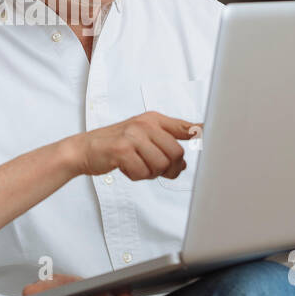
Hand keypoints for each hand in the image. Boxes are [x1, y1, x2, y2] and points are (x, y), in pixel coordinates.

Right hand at [71, 111, 196, 181]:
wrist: (84, 149)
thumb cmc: (115, 145)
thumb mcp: (141, 137)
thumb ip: (163, 146)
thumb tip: (183, 164)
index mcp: (152, 119)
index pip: (183, 126)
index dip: (200, 132)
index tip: (211, 135)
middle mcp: (145, 124)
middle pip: (176, 153)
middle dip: (170, 169)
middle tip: (158, 171)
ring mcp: (133, 135)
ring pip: (161, 165)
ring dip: (151, 173)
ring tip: (138, 167)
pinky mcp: (122, 150)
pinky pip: (143, 172)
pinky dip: (137, 176)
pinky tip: (127, 168)